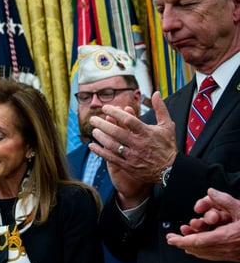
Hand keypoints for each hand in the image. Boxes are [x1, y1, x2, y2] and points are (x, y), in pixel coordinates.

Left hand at [88, 92, 175, 208]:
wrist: (170, 170)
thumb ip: (160, 109)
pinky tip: (92, 146)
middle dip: (102, 124)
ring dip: (100, 137)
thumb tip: (157, 93)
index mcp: (146, 132)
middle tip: (93, 119)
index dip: (115, 113)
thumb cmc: (167, 145)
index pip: (128, 120)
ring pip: (112, 145)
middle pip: (116, 132)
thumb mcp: (167, 125)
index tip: (105, 108)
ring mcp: (132, 156)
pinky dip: (100, 152)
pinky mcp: (128, 166)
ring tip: (94, 130)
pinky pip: (111, 158)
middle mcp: (138, 144)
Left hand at [167, 188, 239, 260]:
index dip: (181, 241)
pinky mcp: (233, 257)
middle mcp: (225, 248)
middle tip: (173, 238)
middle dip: (182, 243)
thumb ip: (226, 200)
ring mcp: (229, 254)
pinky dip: (202, 251)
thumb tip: (211, 191)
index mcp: (225, 237)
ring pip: (203, 254)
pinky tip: (199, 247)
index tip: (171, 239)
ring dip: (191, 247)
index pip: (197, 241)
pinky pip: (212, 256)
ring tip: (182, 241)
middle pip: (197, 249)